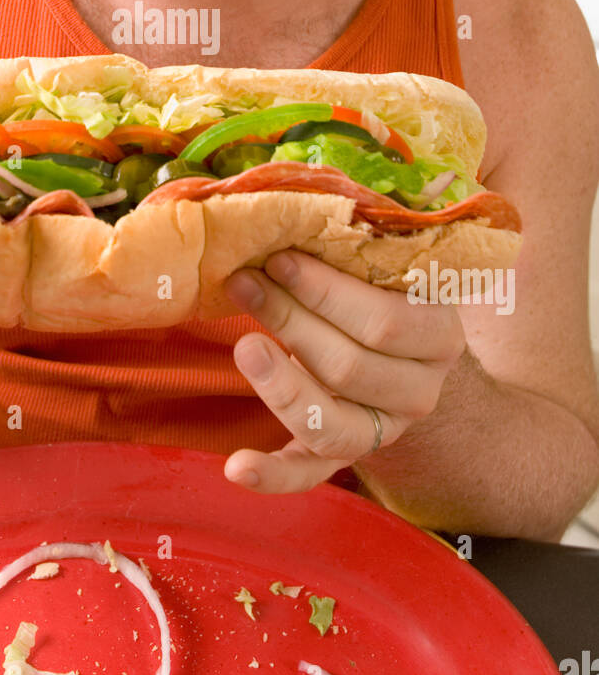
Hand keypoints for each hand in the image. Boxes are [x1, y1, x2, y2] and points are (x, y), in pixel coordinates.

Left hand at [222, 249, 465, 493]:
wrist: (405, 360)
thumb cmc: (381, 293)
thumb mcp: (387, 268)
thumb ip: (359, 243)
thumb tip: (306, 198)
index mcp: (440, 335)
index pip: (388, 321)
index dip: (328, 292)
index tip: (279, 257)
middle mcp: (420, 391)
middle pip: (351, 367)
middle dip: (291, 320)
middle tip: (243, 282)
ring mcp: (382, 430)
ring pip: (333, 425)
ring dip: (281, 386)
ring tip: (243, 346)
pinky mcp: (342, 458)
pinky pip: (310, 475)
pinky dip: (273, 476)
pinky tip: (236, 467)